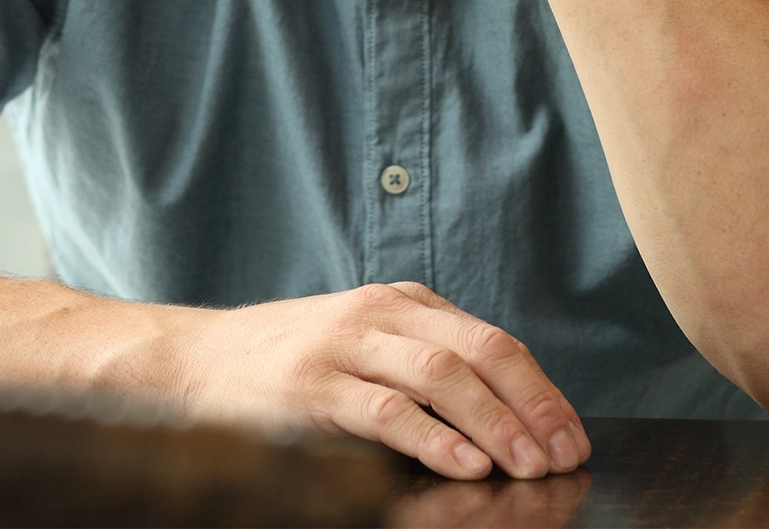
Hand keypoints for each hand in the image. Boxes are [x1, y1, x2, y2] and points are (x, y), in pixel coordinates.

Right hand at [177, 282, 589, 480]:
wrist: (196, 362)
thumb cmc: (291, 363)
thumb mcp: (366, 345)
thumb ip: (424, 362)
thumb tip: (510, 416)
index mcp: (404, 304)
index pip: (492, 341)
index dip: (540, 389)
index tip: (572, 436)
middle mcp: (381, 314)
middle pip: (478, 351)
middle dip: (530, 406)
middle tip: (562, 456)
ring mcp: (346, 345)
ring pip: (441, 373)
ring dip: (494, 421)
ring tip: (526, 463)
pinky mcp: (313, 387)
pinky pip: (385, 408)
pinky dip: (432, 436)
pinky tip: (463, 464)